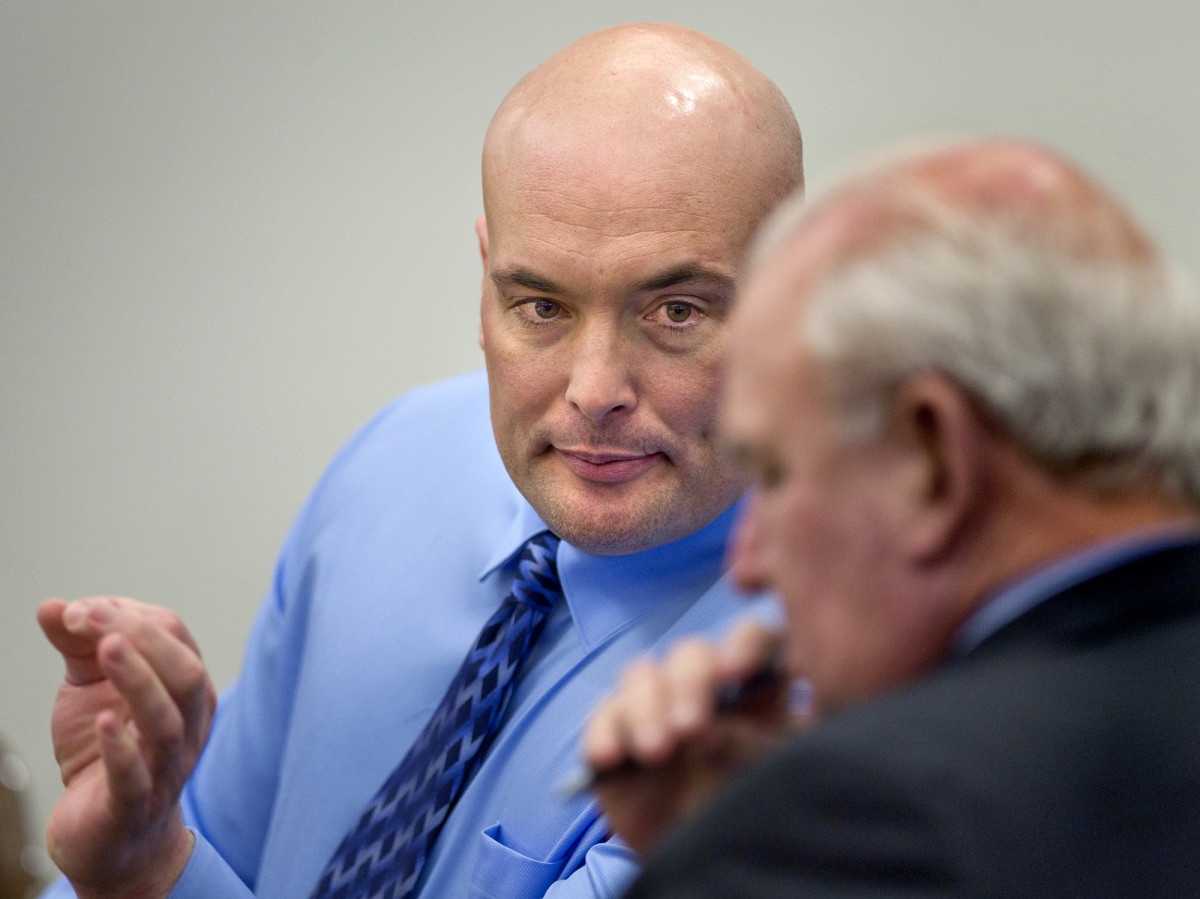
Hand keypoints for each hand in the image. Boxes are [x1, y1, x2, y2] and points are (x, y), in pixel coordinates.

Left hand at [37, 596, 216, 898]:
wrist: (111, 836)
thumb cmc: (107, 752)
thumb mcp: (88, 690)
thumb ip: (76, 646)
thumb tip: (52, 606)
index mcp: (184, 689)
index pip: (172, 636)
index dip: (126, 614)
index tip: (76, 613)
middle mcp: (188, 725)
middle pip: (185, 673)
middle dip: (141, 638)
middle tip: (90, 617)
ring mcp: (166, 768)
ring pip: (168, 722)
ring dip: (139, 681)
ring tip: (106, 648)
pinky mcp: (134, 807)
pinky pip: (136, 777)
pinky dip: (122, 748)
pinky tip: (101, 722)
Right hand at [583, 620, 800, 854]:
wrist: (699, 862)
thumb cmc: (747, 813)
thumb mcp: (765, 780)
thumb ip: (748, 749)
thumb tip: (715, 730)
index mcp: (755, 689)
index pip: (753, 640)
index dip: (744, 644)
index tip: (737, 672)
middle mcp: (704, 688)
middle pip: (692, 653)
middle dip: (690, 684)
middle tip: (691, 729)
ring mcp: (657, 706)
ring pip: (642, 674)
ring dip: (646, 707)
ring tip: (657, 752)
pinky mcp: (618, 732)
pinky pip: (602, 715)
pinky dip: (603, 731)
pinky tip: (610, 756)